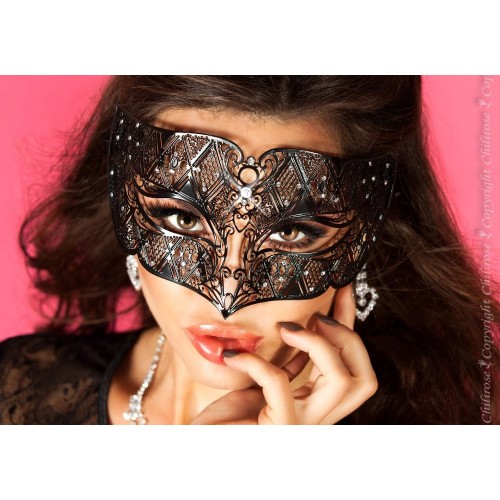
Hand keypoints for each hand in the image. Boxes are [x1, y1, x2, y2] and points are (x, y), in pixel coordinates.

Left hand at [190, 283, 377, 423]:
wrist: (203, 447)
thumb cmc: (231, 418)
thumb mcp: (267, 380)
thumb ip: (292, 361)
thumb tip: (307, 319)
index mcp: (318, 405)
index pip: (355, 369)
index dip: (353, 326)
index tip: (341, 289)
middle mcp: (318, 419)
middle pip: (364, 379)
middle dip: (347, 336)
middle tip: (316, 316)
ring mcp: (301, 425)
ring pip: (340, 380)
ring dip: (315, 342)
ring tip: (283, 328)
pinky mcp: (277, 427)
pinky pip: (278, 383)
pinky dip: (256, 361)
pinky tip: (233, 355)